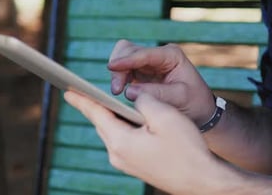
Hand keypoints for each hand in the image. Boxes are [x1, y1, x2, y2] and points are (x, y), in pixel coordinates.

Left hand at [64, 90, 245, 194]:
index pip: (96, 114)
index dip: (82, 99)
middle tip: (82, 92)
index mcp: (121, 142)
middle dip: (95, 106)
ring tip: (104, 102)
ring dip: (111, 116)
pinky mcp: (136, 166)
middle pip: (102, 123)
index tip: (67, 89)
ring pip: (113, 132)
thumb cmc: (187, 150)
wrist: (203, 182)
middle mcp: (118, 155)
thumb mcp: (165, 116)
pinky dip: (122, 127)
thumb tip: (133, 96)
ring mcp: (127, 163)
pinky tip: (128, 119)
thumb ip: (144, 100)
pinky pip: (123, 141)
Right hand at [108, 40, 214, 124]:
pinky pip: (123, 70)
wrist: (201, 111)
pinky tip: (120, 91)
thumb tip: (129, 91)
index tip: (112, 67)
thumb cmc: (195, 103)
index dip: (127, 60)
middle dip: (119, 67)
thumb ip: (157, 93)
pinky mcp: (141, 74)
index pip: (144, 54)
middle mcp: (158, 55)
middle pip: (128, 50)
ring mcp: (148, 63)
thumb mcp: (181, 98)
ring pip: (122, 58)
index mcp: (171, 55)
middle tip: (117, 89)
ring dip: (117, 74)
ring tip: (117, 92)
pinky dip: (118, 79)